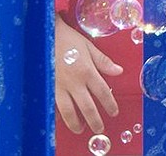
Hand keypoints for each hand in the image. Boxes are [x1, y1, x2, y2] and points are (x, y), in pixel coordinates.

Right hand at [54, 13, 121, 134]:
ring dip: (76, 122)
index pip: (102, 92)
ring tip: (81, 128)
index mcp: (87, 71)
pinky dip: (59, 115)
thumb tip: (119, 71)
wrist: (45, 36)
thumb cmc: (69, 40)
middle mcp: (74, 82)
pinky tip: (63, 119)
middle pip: (87, 106)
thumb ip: (103, 61)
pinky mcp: (48, 88)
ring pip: (69, 111)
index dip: (109, 104)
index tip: (114, 112)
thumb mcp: (89, 47)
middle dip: (95, 119)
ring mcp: (59, 87)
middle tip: (100, 129)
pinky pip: (55, 106)